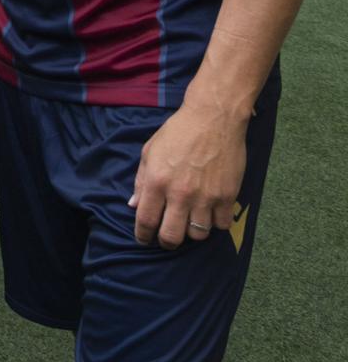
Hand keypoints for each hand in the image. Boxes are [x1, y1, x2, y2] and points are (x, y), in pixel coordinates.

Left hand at [129, 100, 248, 248]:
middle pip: (172, 236)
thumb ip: (141, 180)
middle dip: (166, 242)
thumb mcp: (150, 151)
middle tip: (167, 238)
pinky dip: (215, 224)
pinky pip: (221, 225)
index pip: (145, 220)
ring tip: (189, 222)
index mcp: (156, 181)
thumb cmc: (178, 132)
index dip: (143, 235)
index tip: (144, 239)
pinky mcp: (227, 196)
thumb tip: (134, 205)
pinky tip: (210, 214)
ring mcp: (206, 197)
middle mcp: (180, 193)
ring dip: (192, 233)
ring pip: (197, 235)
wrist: (213, 119)